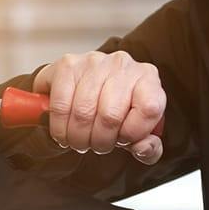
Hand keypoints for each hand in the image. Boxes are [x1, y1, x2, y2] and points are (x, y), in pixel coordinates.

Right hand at [32, 50, 165, 160]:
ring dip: (77, 138)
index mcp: (147, 78)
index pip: (149, 109)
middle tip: (95, 145)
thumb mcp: (139, 132)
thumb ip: (149, 147)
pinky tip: (63, 130)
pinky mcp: (67, 64)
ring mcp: (94, 61)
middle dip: (99, 142)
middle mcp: (122, 64)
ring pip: (83, 113)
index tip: (122, 140)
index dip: (132, 134)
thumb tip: (142, 148)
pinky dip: (59, 128)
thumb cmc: (115, 110)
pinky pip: (60, 106)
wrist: (85, 87)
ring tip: (79, 140)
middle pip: (111, 116)